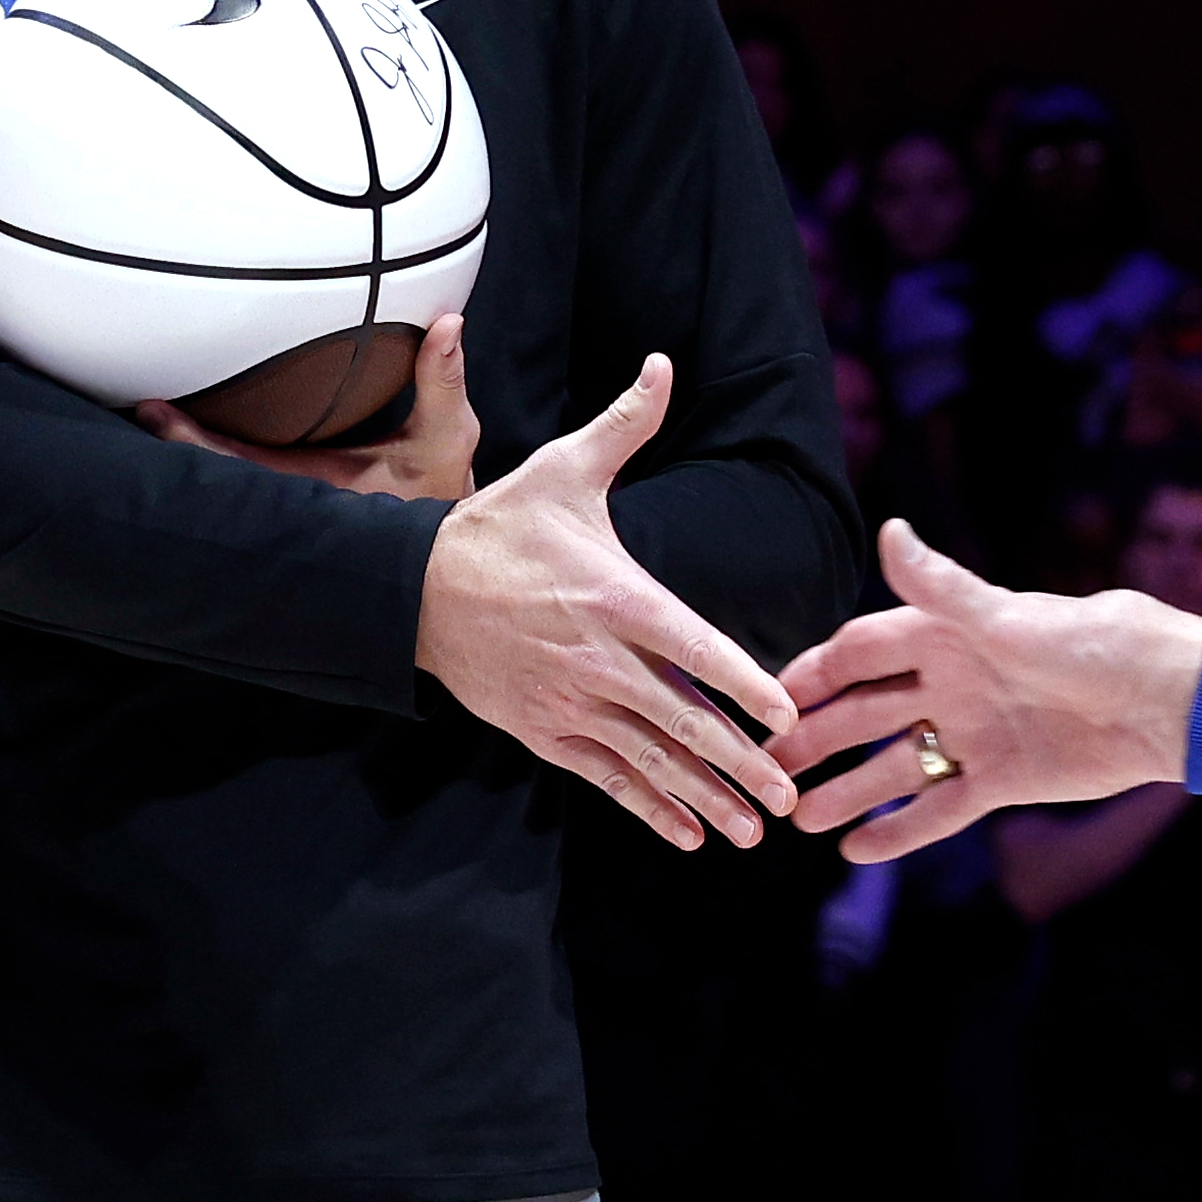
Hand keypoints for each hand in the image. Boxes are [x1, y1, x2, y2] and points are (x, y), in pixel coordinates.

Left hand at [142, 311, 474, 500]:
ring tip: (151, 415)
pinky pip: (242, 477)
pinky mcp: (293, 502)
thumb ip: (442, 382)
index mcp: (311, 491)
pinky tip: (194, 434)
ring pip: (223, 479)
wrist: (439, 555)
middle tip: (136, 407)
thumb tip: (448, 322)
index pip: (234, 465)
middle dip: (174, 443)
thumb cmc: (440, 497)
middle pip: (213, 474)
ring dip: (189, 450)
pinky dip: (214, 457)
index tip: (155, 409)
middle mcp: (288, 503)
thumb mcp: (447, 439)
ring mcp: (286, 505)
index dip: (190, 440)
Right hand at [410, 353, 798, 849]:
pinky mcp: (543, 732)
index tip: (787, 715)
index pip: (692, 647)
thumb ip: (625, 425)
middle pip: (679, 719)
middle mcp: (594, 658)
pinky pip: (605, 779)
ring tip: (752, 832)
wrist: (414, 586)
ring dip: (703, 799)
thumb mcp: (561, 469)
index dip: (742, 682)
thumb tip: (664, 364)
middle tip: (788, 795)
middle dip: (738, 764)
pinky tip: (688, 836)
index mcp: (614, 596)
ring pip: (647, 759)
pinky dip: (647, 809)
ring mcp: (566, 702)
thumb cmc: (501, 524)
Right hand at [769, 521, 1201, 860]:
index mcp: (947, 635)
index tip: (765, 698)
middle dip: (814, 738)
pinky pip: (938, 809)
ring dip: (846, 791)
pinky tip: (856, 850)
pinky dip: (900, 831)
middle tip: (765, 768)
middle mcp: (952, 683)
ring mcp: (973, 734)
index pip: (859, 652)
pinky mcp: (1001, 780)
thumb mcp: (1009, 618)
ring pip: (892, 767)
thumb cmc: (1096, 642)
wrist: (1169, 703)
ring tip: (797, 818)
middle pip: (864, 713)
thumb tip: (890, 531)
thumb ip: (943, 588)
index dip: (813, 673)